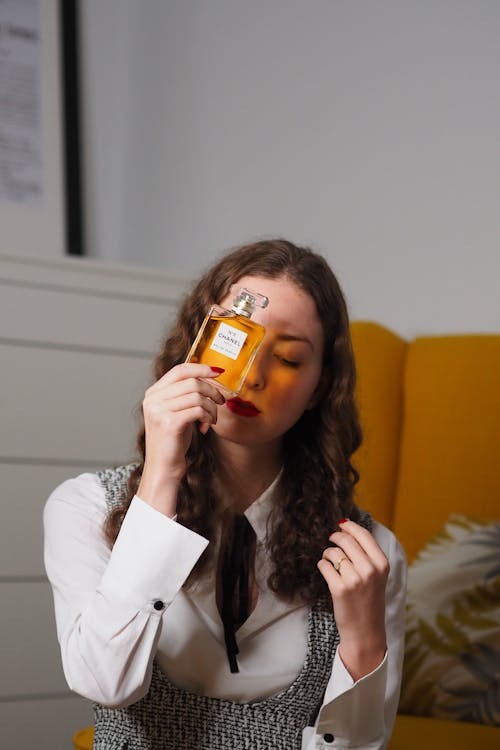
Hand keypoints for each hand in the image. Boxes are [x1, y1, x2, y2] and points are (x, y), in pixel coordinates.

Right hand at [137, 363, 224, 515]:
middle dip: (212, 390)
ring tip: (211, 418)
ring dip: (211, 406)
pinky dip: (208, 416)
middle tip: (221, 401)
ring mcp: (159, 411)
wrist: (163, 468)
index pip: (179, 370)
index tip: (218, 372)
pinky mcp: (169, 423)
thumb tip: (209, 376)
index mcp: (153, 393)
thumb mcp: (177, 413)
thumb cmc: (173, 442)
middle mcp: (153, 399)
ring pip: (197, 395)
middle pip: (191, 382)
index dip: (200, 368)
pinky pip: (198, 409)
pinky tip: (206, 425)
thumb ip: (186, 395)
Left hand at [317, 519, 388, 680]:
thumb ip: (366, 553)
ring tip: (330, 560)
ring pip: (333, 552)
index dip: (349, 526)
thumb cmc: (370, 600)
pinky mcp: (339, 589)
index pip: (363, 535)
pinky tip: (326, 570)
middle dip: (335, 537)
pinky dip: (322, 565)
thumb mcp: (377, 575)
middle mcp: (370, 570)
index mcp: (382, 564)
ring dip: (328, 553)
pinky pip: (324, 565)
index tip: (341, 524)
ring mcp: (354, 579)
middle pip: (346, 540)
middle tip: (331, 540)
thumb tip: (346, 526)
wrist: (365, 631)